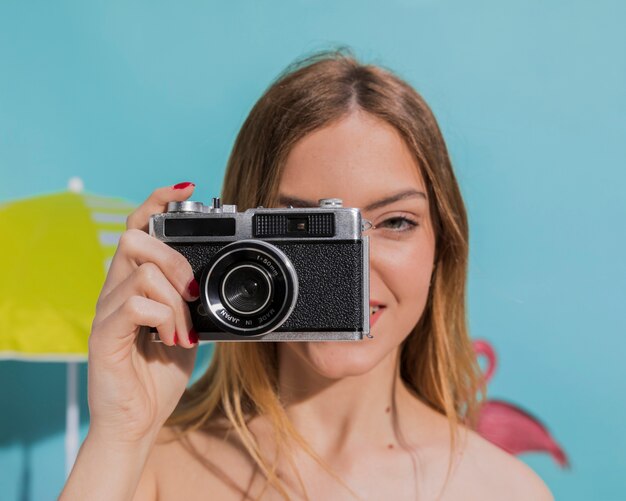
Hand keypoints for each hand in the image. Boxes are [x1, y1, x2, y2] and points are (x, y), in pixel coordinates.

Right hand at [86, 182, 199, 444]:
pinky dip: (164, 318)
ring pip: (142, 271)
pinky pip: (136, 304)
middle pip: (134, 238)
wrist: (138, 420)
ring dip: (175, 299)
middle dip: (174, 257)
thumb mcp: (185, 327)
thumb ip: (190, 300)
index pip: (137, 228)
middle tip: (193, 291)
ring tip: (182, 329)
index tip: (185, 188)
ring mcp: (107, 311)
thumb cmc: (159, 373)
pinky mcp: (105, 335)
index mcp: (134, 283)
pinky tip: (172, 339)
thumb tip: (209, 277)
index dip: (157, 202)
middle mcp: (115, 290)